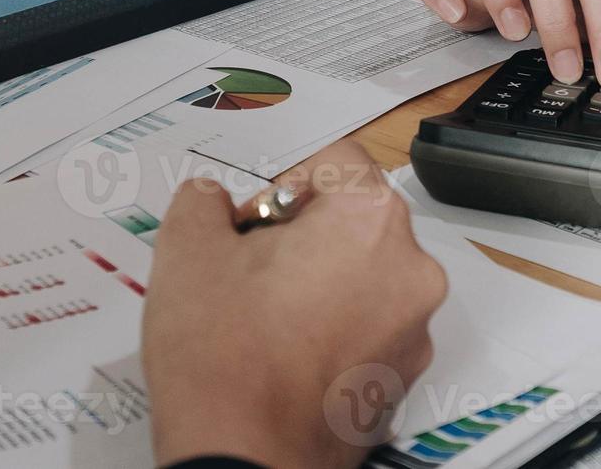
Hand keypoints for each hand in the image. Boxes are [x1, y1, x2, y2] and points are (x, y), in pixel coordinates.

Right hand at [143, 139, 446, 468]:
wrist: (243, 459)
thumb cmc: (226, 360)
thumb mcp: (188, 251)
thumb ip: (202, 202)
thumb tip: (211, 202)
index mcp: (369, 221)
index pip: (335, 161)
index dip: (280, 183)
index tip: (251, 218)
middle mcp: (409, 270)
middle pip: (354, 220)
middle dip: (298, 234)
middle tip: (246, 266)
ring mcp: (412, 329)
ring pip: (361, 275)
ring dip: (315, 281)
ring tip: (258, 315)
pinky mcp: (400, 378)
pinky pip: (367, 326)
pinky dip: (330, 327)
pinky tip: (279, 351)